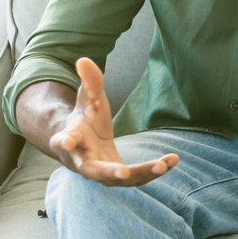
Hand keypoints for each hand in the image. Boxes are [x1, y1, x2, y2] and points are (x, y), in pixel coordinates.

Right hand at [49, 57, 177, 185]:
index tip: (66, 141)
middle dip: (108, 171)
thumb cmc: (85, 118)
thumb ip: (89, 82)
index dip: (65, 142)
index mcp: (70, 140)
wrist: (84, 142)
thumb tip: (84, 59)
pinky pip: (136, 177)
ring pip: (119, 179)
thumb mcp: (88, 98)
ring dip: (141, 173)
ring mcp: (101, 173)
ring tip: (163, 164)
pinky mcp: (118, 177)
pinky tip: (173, 160)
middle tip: (122, 172)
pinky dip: (153, 171)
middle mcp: (82, 161)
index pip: (64, 141)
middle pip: (92, 170)